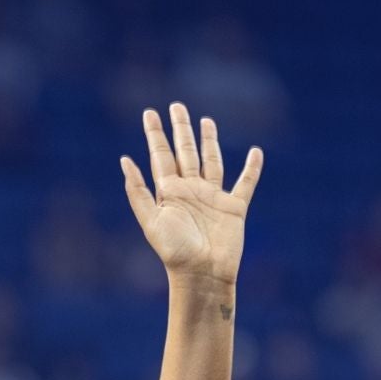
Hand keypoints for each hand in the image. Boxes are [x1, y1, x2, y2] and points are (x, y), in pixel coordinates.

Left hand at [121, 104, 262, 283]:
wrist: (201, 273)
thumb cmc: (174, 251)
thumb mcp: (151, 221)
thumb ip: (138, 192)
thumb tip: (124, 160)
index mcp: (170, 192)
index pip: (161, 156)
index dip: (155, 134)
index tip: (150, 113)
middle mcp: (190, 191)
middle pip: (185, 152)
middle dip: (180, 129)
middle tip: (176, 106)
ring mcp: (212, 198)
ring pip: (211, 161)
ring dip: (209, 141)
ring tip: (206, 120)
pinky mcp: (234, 208)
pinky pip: (245, 183)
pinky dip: (252, 168)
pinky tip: (256, 152)